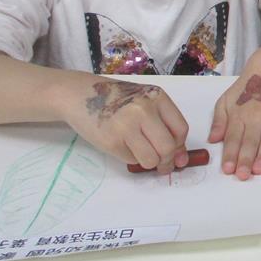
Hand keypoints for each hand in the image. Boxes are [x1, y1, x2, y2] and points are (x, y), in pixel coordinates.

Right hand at [63, 77, 189, 172]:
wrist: (79, 95)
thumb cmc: (116, 99)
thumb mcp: (145, 101)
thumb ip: (163, 123)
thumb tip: (181, 156)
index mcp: (157, 97)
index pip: (180, 129)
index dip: (181, 146)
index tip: (178, 154)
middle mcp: (144, 110)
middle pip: (168, 147)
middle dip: (168, 162)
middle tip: (163, 166)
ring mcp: (127, 126)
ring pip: (151, 159)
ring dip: (150, 163)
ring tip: (142, 154)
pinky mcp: (111, 141)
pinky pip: (131, 160)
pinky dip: (131, 158)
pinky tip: (122, 145)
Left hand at [208, 67, 260, 179]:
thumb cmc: (247, 87)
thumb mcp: (226, 99)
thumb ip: (219, 120)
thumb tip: (213, 139)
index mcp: (239, 114)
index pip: (233, 138)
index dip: (231, 154)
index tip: (228, 169)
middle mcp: (256, 114)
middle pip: (250, 140)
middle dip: (246, 158)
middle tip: (243, 175)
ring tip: (259, 169)